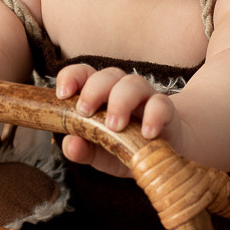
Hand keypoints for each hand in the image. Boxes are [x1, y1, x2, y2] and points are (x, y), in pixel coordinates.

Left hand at [53, 63, 175, 175]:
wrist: (161, 156)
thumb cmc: (125, 147)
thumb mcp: (100, 154)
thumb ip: (82, 150)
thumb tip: (70, 145)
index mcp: (101, 94)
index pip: (83, 73)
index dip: (71, 77)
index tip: (63, 95)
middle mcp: (121, 90)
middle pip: (108, 75)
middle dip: (93, 91)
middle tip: (85, 113)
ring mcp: (145, 97)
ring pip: (134, 83)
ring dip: (121, 102)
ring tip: (115, 126)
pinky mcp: (166, 111)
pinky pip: (161, 104)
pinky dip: (153, 116)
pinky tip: (146, 134)